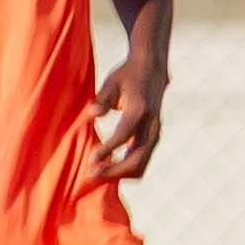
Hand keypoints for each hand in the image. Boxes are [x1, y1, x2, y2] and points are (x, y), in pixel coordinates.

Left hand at [89, 47, 167, 181]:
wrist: (152, 69)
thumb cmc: (127, 76)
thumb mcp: (111, 82)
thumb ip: (102, 99)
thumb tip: (93, 114)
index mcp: (140, 110)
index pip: (123, 136)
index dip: (107, 150)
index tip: (90, 160)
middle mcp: (152, 125)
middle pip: (137, 158)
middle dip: (114, 171)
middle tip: (90, 175)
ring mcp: (155, 133)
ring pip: (142, 164)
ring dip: (120, 173)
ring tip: (96, 173)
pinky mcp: (153, 137)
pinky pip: (142, 160)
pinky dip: (126, 168)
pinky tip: (107, 166)